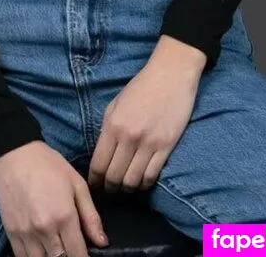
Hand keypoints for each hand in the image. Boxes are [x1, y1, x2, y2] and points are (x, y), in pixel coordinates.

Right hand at [0, 140, 109, 255]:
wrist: (14, 153)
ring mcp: (26, 233)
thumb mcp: (76, 183)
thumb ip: (90, 215)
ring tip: (58, 249)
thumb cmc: (48, 164)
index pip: (78, 255)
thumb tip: (102, 242)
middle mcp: (45, 229)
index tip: (87, 255)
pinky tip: (41, 252)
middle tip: (72, 249)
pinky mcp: (11, 233)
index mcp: (64, 216)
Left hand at [88, 44, 203, 193]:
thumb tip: (101, 155)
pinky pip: (152, 176)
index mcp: (113, 125)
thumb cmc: (140, 87)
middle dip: (109, 187)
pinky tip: (141, 181)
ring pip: (132, 181)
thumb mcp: (115, 104)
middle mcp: (129, 137)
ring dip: (127, 189)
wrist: (170, 75)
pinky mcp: (166, 146)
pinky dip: (144, 184)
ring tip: (125, 187)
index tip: (94, 184)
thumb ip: (107, 130)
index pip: (99, 164)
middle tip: (109, 189)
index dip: (94, 179)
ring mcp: (149, 143)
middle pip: (114, 177)